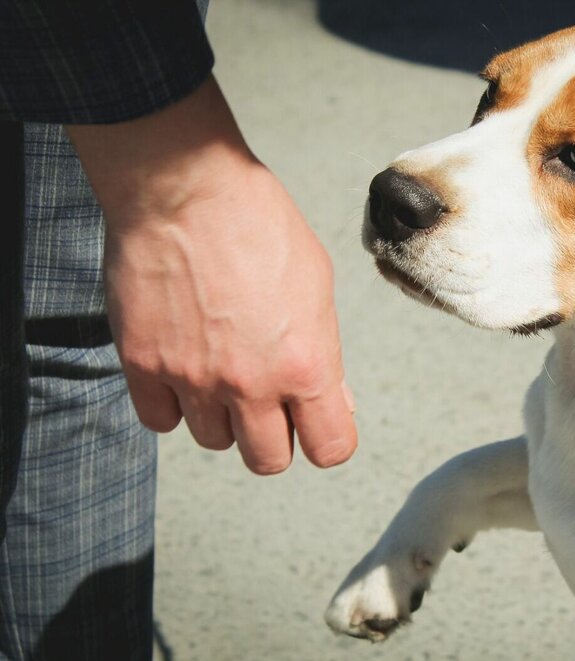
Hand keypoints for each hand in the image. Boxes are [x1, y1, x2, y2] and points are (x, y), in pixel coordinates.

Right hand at [68, 76, 356, 473]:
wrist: (186, 189)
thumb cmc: (260, 225)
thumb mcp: (317, 286)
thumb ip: (325, 351)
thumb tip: (335, 398)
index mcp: (305, 365)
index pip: (330, 447)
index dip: (326, 439)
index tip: (317, 424)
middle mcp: (250, 383)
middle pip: (268, 460)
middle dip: (273, 436)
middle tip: (268, 402)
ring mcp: (192, 378)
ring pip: (213, 441)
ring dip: (221, 416)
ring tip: (221, 367)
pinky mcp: (143, 365)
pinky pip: (161, 421)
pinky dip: (172, 404)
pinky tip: (183, 368)